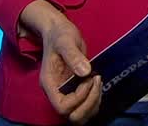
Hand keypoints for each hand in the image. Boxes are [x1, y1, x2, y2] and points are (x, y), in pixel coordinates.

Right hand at [25, 4, 101, 124]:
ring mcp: (66, 93)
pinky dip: (95, 99)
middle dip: (89, 102)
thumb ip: (73, 56)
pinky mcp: (75, 90)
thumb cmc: (60, 35)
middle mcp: (57, 93)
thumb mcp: (65, 41)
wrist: (59, 32)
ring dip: (94, 101)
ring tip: (98, 80)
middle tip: (96, 80)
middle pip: (73, 116)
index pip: (62, 107)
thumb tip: (85, 71)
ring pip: (81, 115)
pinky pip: (86, 106)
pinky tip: (97, 82)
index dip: (79, 97)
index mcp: (50, 84)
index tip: (88, 78)